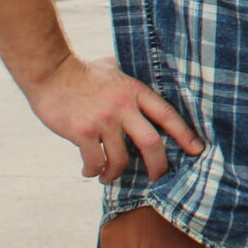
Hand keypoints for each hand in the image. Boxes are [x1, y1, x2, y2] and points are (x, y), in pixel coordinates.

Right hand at [23, 54, 202, 182]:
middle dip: (158, 166)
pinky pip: (95, 162)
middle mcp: (123, 106)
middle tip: (157, 178)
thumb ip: (129, 81)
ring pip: (120, 159)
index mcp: (134, 91)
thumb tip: (142, 89)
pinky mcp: (83, 132)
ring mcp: (103, 120)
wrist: (50, 71)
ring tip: (108, 176)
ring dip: (115, 174)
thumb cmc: (82, 71)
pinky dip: (94, 171)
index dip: (184, 134)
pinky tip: (90, 171)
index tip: (197, 150)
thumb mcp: (113, 69)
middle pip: (151, 143)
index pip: (167, 115)